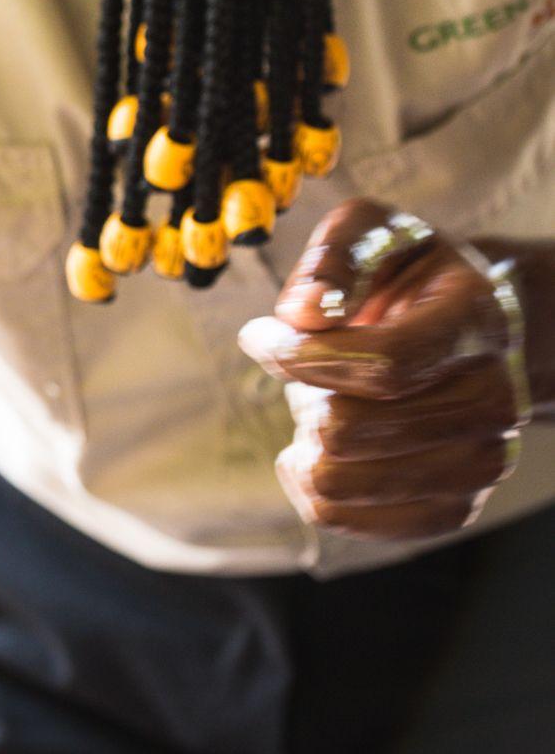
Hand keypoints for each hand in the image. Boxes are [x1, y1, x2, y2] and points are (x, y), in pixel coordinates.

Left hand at [239, 197, 532, 541]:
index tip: (259, 335)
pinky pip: (345, 519)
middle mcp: (493, 399)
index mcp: (475, 324)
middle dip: (301, 393)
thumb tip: (302, 314)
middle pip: (349, 428)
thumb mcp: (371, 234)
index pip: (382, 365)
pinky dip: (309, 487)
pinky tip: (314, 450)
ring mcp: (480, 461)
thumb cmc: (405, 275)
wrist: (465, 325)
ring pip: (339, 480)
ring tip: (325, 401)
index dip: (301, 356)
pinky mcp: (452, 507)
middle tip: (308, 367)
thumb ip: (332, 259)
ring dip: (305, 440)